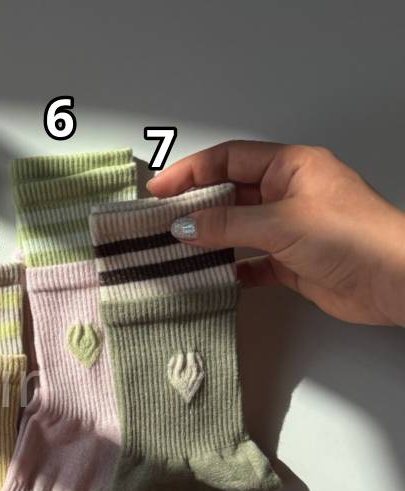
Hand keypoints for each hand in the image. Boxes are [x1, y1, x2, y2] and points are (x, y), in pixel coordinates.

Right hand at [147, 140, 404, 325]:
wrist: (395, 280)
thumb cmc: (353, 236)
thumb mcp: (280, 223)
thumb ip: (226, 224)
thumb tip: (184, 225)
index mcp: (291, 165)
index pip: (229, 159)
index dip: (191, 171)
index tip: (160, 190)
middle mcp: (290, 192)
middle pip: (230, 193)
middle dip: (195, 206)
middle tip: (161, 220)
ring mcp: (292, 227)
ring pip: (238, 228)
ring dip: (210, 238)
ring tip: (177, 249)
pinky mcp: (294, 261)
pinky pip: (251, 261)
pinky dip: (231, 267)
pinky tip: (214, 275)